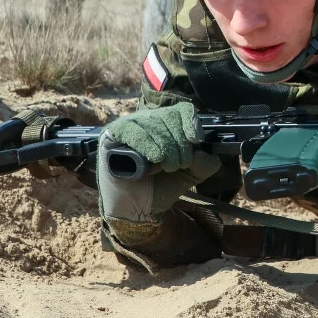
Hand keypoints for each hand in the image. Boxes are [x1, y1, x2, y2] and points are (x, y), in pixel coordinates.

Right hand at [98, 103, 219, 224]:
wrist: (136, 208)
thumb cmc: (160, 187)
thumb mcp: (190, 174)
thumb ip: (204, 163)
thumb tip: (206, 152)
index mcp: (167, 125)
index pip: (182, 110)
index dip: (191, 122)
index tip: (196, 140)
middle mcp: (148, 120)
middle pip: (169, 117)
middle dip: (180, 144)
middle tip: (179, 165)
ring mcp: (129, 126)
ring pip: (154, 124)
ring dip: (165, 148)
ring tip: (166, 167)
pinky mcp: (111, 135)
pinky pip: (133, 131)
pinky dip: (147, 144)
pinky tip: (155, 158)